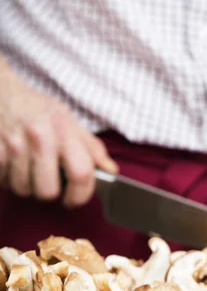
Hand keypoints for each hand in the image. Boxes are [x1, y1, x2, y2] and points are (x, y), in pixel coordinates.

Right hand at [0, 60, 117, 205]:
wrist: (1, 91)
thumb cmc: (37, 108)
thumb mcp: (69, 120)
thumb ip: (91, 147)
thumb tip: (111, 170)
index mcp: (63, 130)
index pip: (80, 173)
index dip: (81, 194)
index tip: (74, 199)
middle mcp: (39, 137)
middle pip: (48, 190)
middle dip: (49, 192)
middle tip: (49, 181)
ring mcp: (14, 144)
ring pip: (23, 189)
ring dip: (27, 185)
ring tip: (29, 169)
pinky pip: (4, 180)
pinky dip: (8, 177)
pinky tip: (14, 164)